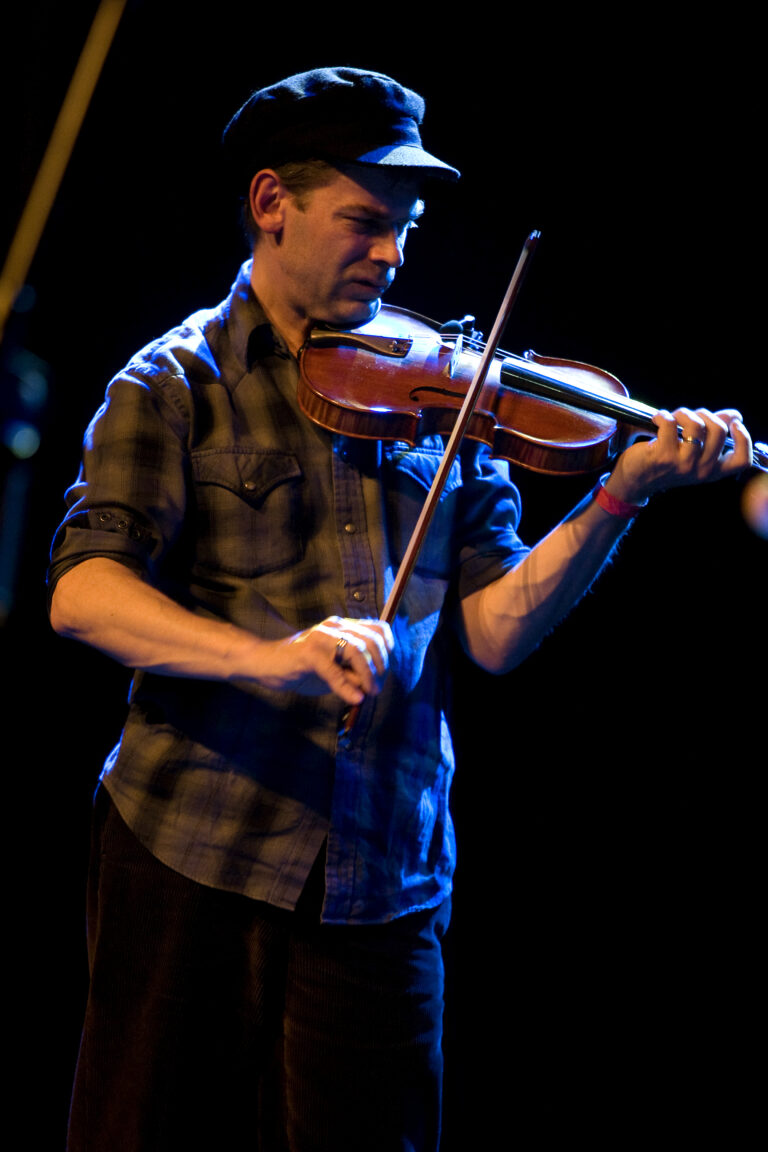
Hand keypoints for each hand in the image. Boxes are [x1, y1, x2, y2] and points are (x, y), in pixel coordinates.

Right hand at [259, 616, 393, 704]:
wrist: (266, 664)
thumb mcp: (334, 670)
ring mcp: (321, 637)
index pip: (377, 629)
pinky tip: (353, 699)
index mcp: (343, 627)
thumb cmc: (302, 668)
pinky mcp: (308, 652)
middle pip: (371, 641)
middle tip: (375, 688)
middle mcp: (335, 627)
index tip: (384, 670)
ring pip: (357, 651)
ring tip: (368, 693)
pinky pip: (334, 670)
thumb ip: (353, 674)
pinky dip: (346, 687)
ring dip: (367, 675)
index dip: (387, 649)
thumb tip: (372, 687)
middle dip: (380, 667)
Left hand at [606, 407, 752, 504]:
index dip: (743, 438)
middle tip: (689, 416)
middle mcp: (701, 470)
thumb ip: (713, 435)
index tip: (734, 423)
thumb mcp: (694, 454)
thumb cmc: (666, 463)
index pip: (741, 460)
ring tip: (673, 417)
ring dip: (683, 412)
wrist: (635, 481)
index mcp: (713, 471)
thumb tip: (733, 416)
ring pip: (696, 424)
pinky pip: (670, 423)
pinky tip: (657, 419)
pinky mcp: (663, 456)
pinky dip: (663, 415)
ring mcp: (682, 464)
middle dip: (705, 413)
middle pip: (719, 430)